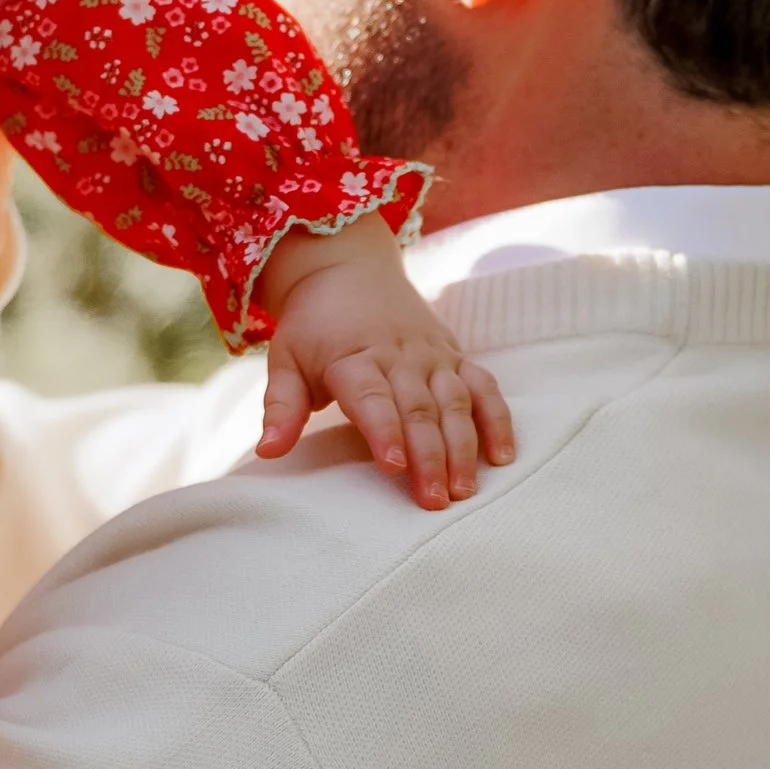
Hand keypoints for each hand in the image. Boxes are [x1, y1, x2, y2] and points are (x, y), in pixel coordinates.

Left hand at [254, 217, 515, 509]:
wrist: (345, 268)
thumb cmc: (312, 327)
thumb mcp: (285, 359)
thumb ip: (281, 406)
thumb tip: (268, 451)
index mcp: (354, 358)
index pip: (372, 398)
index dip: (384, 431)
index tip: (393, 465)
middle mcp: (400, 356)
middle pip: (419, 408)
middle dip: (429, 456)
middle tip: (433, 500)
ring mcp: (433, 356)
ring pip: (455, 402)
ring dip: (463, 447)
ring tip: (464, 490)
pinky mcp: (456, 356)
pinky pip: (484, 387)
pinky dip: (497, 420)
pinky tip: (501, 457)